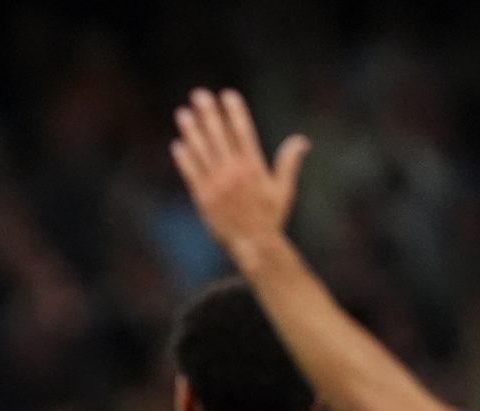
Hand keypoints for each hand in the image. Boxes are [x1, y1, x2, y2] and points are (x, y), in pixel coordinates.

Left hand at [169, 88, 310, 261]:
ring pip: (201, 151)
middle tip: (199, 94)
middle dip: (209, 113)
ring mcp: (216, 185)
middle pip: (219, 136)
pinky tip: (178, 144)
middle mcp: (234, 173)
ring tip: (183, 113)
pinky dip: (184, 159)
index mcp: (254, 167)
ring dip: (191, 131)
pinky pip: (191, 174)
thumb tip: (301, 140)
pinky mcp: (203, 198)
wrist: (253, 246)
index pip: (243, 131)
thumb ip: (289, 163)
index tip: (227, 95)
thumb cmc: (270, 218)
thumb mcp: (284, 189)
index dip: (234, 111)